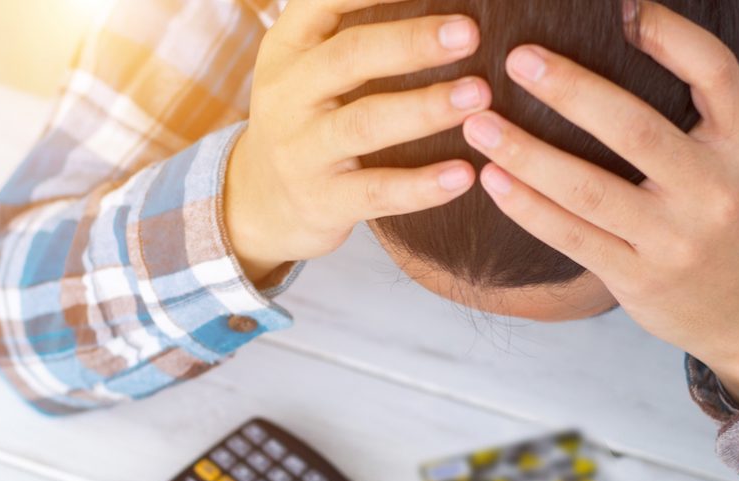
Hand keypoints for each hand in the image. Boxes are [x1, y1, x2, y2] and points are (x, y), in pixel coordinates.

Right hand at [225, 0, 491, 283]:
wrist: (260, 203)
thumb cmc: (306, 120)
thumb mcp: (307, 67)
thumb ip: (351, 29)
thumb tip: (438, 7)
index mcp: (289, 47)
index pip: (327, 0)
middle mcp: (288, 94)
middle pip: (351, 58)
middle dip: (412, 43)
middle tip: (470, 34)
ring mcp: (302, 151)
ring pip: (365, 124)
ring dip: (425, 108)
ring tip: (478, 97)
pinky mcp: (322, 201)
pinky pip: (376, 191)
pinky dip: (421, 185)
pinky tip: (463, 175)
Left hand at [462, 0, 738, 405]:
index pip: (712, 73)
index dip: (667, 35)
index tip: (621, 9)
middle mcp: (713, 190)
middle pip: (636, 128)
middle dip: (572, 90)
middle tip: (518, 59)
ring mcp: (671, 239)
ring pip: (589, 189)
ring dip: (527, 154)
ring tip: (479, 124)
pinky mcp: (635, 276)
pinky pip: (572, 238)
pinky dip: (528, 209)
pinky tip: (492, 180)